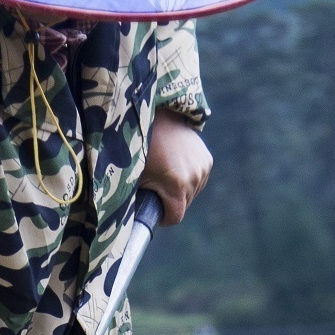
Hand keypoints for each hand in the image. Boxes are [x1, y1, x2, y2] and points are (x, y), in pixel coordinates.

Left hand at [141, 109, 211, 224]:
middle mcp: (194, 177)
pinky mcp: (207, 159)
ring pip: (192, 193)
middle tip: (156, 188)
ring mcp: (203, 167)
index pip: (175, 216)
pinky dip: (188, 177)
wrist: (156, 115)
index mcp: (176, 184)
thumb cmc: (139, 146)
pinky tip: (176, 165)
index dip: (162, 217)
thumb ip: (136, 199)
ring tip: (165, 174)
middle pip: (184, 205)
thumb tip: (127, 220)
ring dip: (181, 190)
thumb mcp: (134, 175)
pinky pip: (198, 179)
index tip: (153, 209)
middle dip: (170, 201)